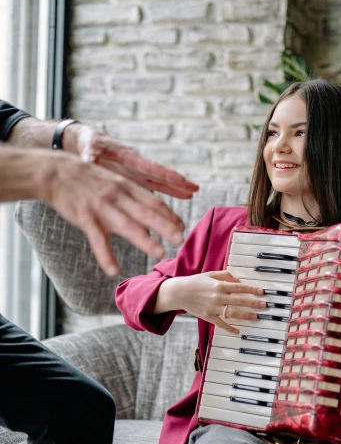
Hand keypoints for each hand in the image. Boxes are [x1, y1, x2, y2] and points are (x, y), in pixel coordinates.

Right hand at [37, 150, 189, 275]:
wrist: (55, 172)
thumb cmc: (87, 179)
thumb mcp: (113, 180)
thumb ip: (131, 195)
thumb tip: (150, 209)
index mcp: (126, 187)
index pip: (154, 202)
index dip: (170, 215)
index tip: (183, 227)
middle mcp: (117, 196)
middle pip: (147, 213)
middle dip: (166, 227)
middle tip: (181, 240)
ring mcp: (101, 208)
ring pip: (127, 226)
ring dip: (145, 240)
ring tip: (160, 253)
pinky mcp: (85, 218)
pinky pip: (98, 240)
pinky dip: (106, 256)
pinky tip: (114, 271)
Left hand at [66, 124, 198, 198]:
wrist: (87, 142)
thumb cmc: (88, 142)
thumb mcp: (88, 147)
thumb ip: (90, 153)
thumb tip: (89, 157)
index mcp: (128, 156)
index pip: (149, 167)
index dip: (165, 174)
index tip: (180, 179)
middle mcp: (136, 165)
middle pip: (160, 176)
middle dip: (177, 182)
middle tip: (195, 188)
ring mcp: (136, 173)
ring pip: (159, 183)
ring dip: (175, 189)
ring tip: (193, 193)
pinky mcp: (132, 179)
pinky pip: (150, 189)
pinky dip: (163, 193)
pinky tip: (175, 200)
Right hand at [173, 270, 266, 332]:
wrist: (179, 292)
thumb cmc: (195, 282)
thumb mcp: (210, 274)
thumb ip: (225, 276)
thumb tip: (238, 281)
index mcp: (219, 285)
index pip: (239, 287)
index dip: (252, 289)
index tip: (262, 292)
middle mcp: (217, 296)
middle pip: (239, 300)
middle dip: (253, 303)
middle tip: (264, 305)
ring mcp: (212, 307)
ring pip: (232, 313)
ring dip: (245, 315)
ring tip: (255, 317)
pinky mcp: (207, 316)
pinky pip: (220, 323)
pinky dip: (229, 328)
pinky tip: (237, 331)